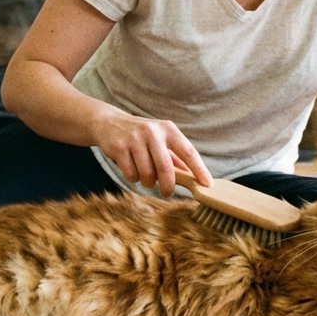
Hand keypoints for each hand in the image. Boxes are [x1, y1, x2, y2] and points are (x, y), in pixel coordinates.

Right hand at [93, 113, 211, 196]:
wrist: (109, 123)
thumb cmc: (141, 135)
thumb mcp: (161, 140)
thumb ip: (176, 157)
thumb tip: (193, 176)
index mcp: (168, 129)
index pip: (189, 152)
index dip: (199, 169)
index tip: (207, 185)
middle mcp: (153, 131)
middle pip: (166, 167)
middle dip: (168, 185)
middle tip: (167, 193)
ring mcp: (134, 138)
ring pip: (147, 174)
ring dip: (147, 181)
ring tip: (144, 175)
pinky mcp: (119, 147)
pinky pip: (131, 174)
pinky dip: (133, 178)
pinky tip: (131, 168)